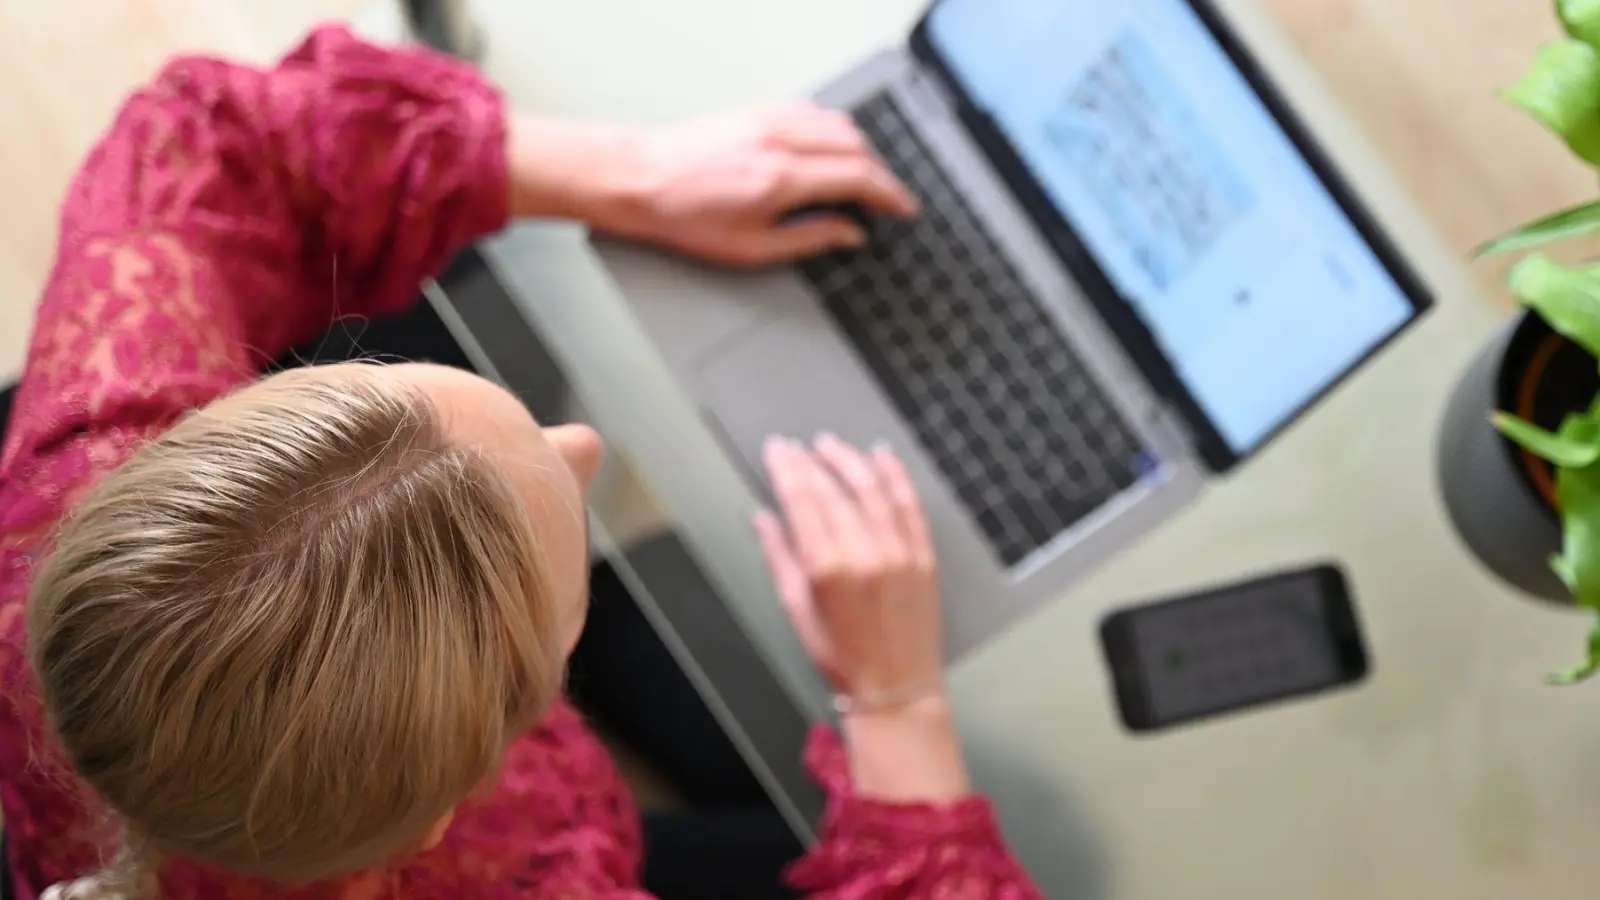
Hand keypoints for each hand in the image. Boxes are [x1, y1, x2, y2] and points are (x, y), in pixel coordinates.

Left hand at [600, 104, 918, 266]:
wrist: (638, 179)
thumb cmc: (684, 217)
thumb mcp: (751, 249)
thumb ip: (809, 240)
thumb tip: (849, 234)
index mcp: (781, 178)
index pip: (858, 176)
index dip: (890, 194)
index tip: (903, 208)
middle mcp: (779, 141)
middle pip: (856, 145)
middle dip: (880, 173)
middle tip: (886, 200)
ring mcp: (768, 120)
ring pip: (837, 123)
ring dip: (860, 150)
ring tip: (862, 179)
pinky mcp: (756, 111)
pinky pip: (812, 112)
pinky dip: (832, 131)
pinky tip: (830, 152)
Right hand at [753, 434, 942, 703]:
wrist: (896, 686)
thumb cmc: (840, 656)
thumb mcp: (797, 610)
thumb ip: (780, 557)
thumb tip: (763, 517)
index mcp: (828, 568)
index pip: (802, 502)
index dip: (787, 469)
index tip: (777, 449)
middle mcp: (866, 553)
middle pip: (834, 490)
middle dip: (811, 461)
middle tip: (796, 445)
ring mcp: (900, 551)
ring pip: (872, 488)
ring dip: (849, 460)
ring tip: (830, 443)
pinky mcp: (924, 555)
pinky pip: (909, 504)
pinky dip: (895, 475)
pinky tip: (881, 455)